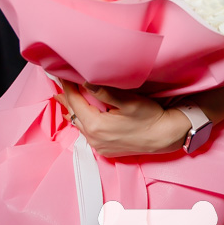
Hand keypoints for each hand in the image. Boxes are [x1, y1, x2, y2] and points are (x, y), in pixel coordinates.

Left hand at [57, 80, 189, 157]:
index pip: (76, 102)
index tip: (62, 75)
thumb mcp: (129, 101)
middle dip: (68, 98)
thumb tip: (86, 82)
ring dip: (74, 110)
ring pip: (80, 124)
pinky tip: (80, 116)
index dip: (68, 87)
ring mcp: (99, 146)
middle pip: (75, 114)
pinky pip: (87, 134)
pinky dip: (82, 122)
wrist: (164, 137)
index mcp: (97, 126)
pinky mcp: (105, 150)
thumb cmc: (150, 117)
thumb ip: (105, 92)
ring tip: (64, 99)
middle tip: (59, 85)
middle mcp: (94, 139)